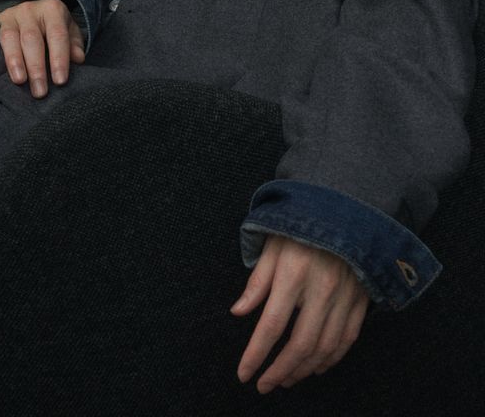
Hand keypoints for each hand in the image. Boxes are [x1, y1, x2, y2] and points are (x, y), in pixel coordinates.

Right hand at [0, 0, 84, 97]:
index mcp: (52, 10)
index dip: (59, 58)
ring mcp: (10, 14)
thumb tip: (78, 59)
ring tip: (19, 81)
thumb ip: (74, 44)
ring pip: (10, 36)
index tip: (60, 81)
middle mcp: (30, 10)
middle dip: (36, 67)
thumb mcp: (69, 32)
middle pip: (32, 38)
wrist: (34, 12)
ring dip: (14, 59)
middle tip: (40, 91)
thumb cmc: (53, 29)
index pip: (57, 35)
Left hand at [230, 234, 368, 393]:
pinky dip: (331, 359)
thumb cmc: (301, 227)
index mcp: (293, 273)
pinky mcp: (360, 300)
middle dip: (279, 371)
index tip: (244, 373)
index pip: (272, 325)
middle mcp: (321, 289)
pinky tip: (315, 367)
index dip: (256, 354)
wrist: (346, 212)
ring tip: (285, 379)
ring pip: (324, 347)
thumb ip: (257, 281)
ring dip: (303, 370)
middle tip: (264, 385)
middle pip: (300, 344)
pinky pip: (346, 339)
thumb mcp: (273, 244)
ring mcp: (344, 297)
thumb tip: (238, 312)